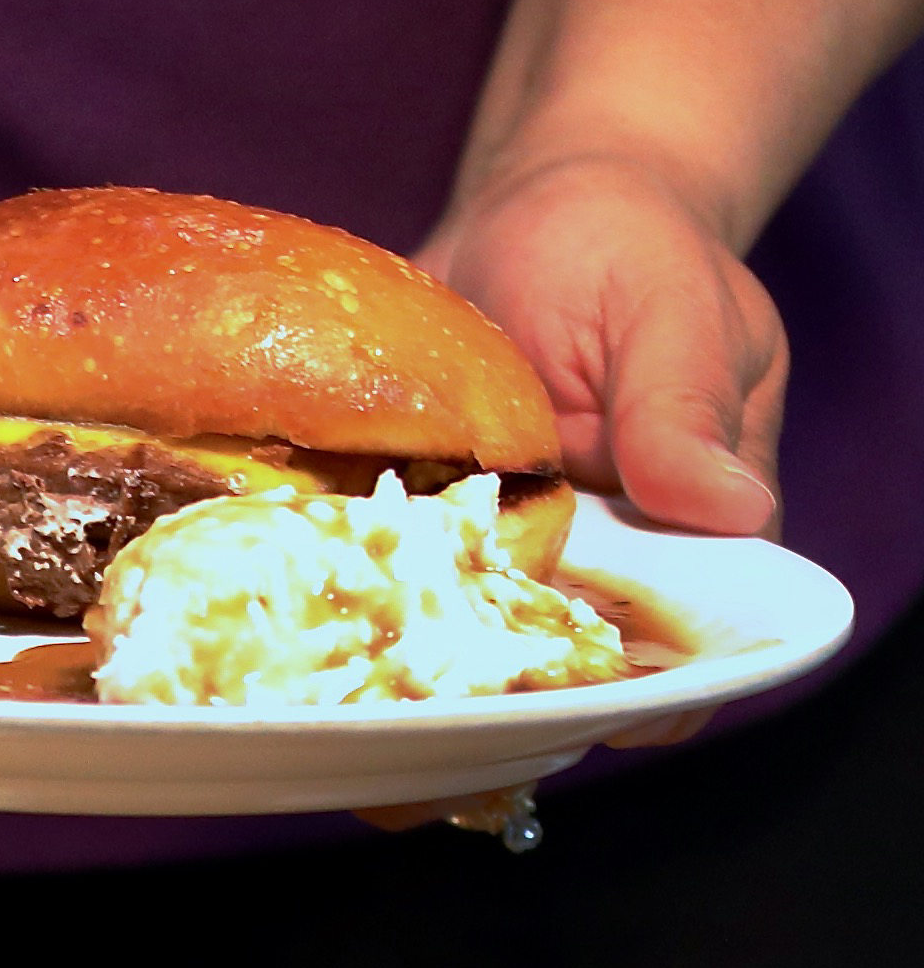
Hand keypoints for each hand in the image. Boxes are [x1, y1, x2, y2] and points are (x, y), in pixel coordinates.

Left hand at [343, 161, 781, 826]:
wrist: (545, 200)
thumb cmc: (632, 249)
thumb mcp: (675, 316)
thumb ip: (686, 412)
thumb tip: (728, 506)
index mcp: (681, 546)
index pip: (663, 668)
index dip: (598, 717)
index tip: (522, 742)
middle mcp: (583, 566)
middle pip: (530, 682)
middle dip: (453, 729)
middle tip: (376, 766)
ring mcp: (488, 549)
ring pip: (432, 646)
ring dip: (367, 682)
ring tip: (291, 721)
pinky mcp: (406, 515)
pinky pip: (359, 574)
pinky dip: (309, 597)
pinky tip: (240, 626)